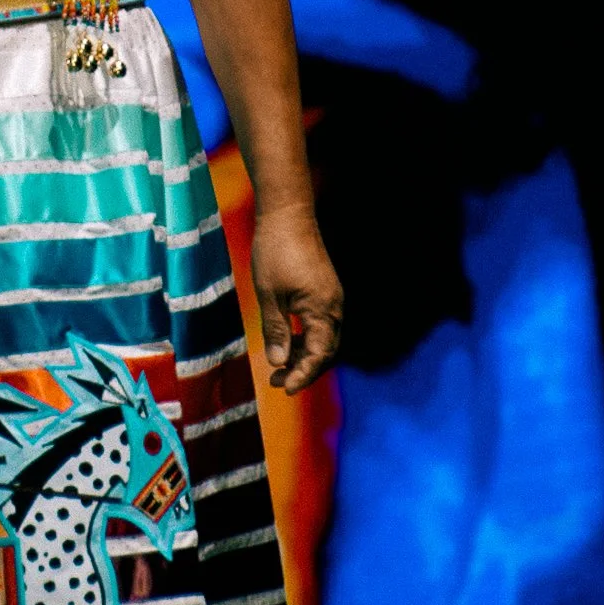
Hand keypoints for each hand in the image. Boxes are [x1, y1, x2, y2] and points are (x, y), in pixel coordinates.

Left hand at [250, 206, 342, 393]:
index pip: (319, 354)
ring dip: (302, 355)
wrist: (287, 215)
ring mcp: (331, 299)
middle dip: (302, 370)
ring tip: (277, 367)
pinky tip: (286, 343)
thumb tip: (279, 362)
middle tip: (276, 382)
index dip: (303, 375)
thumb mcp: (269, 295)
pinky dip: (304, 339)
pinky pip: (319, 325)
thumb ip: (276, 330)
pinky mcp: (324, 292)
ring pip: (322, 339)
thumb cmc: (276, 252)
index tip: (285, 389)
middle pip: (325, 351)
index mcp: (323, 310)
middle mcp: (334, 307)